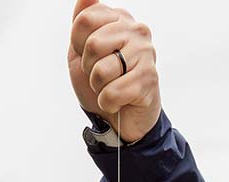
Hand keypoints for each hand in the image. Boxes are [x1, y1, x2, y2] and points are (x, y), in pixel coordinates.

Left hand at [67, 0, 161, 142]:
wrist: (118, 117)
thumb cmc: (100, 81)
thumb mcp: (81, 50)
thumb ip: (82, 22)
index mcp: (119, 18)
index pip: (84, 20)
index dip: (78, 45)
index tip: (90, 56)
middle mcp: (137, 30)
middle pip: (92, 44)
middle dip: (89, 68)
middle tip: (101, 74)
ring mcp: (146, 53)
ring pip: (101, 70)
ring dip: (98, 87)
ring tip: (111, 86)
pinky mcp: (149, 79)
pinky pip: (112, 92)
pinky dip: (108, 102)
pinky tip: (119, 100)